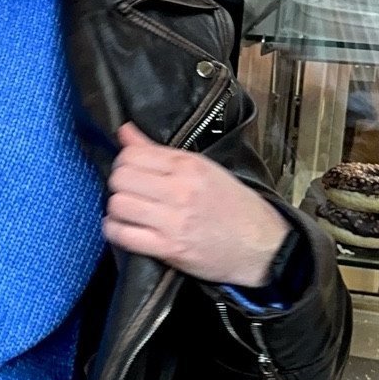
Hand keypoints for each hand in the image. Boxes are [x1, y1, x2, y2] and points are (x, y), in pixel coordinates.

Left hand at [104, 122, 288, 285]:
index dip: (123, 163)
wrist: (262, 245)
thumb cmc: (234, 208)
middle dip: (118, 186)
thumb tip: (124, 131)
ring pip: (118, 205)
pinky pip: (123, 235)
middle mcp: (180, 189)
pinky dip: (115, 232)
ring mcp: (174, 220)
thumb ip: (159, 152)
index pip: (132, 155)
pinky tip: (124, 230)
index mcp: (189, 166)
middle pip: (120, 178)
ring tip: (127, 213)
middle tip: (128, 194)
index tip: (130, 173)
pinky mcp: (169, 248)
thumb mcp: (202, 170)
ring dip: (116, 210)